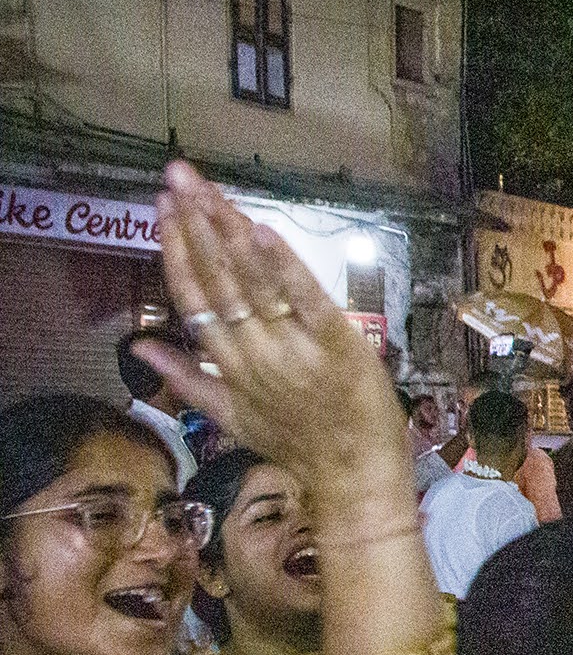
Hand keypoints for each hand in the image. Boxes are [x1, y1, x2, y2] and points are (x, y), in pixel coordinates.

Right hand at [143, 162, 403, 494]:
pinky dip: (282, 266)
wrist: (354, 478)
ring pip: (253, 282)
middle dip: (195, 224)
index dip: (175, 249)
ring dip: (228, 232)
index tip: (163, 208)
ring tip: (208, 191)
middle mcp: (253, 353)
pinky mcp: (337, 346)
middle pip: (217, 280)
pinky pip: (304, 299)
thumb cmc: (297, 446)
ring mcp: (294, 349)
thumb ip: (183, 379)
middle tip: (178, 177)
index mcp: (227, 365)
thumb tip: (136, 345)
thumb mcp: (231, 418)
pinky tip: (261, 230)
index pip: (192, 297)